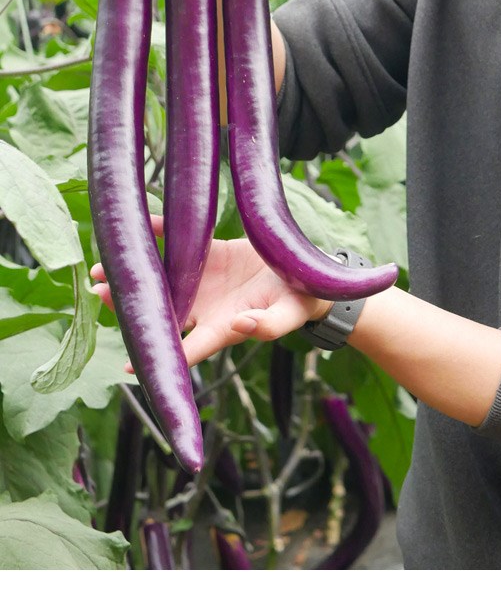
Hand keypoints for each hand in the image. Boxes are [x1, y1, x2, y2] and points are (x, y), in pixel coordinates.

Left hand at [90, 218, 331, 369]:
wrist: (306, 276)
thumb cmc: (299, 304)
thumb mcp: (289, 317)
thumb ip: (267, 327)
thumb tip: (238, 326)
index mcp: (221, 327)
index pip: (186, 347)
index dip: (161, 355)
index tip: (130, 366)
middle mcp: (204, 308)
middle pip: (161, 313)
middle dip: (130, 308)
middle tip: (100, 295)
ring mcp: (203, 281)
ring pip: (161, 281)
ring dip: (134, 276)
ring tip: (101, 271)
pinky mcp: (209, 255)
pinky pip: (178, 246)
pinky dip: (160, 235)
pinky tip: (140, 227)